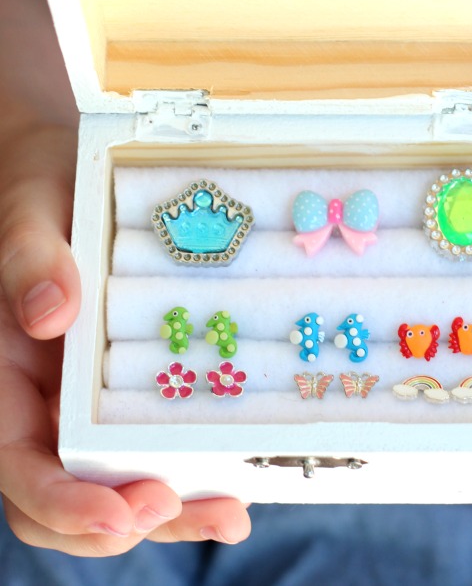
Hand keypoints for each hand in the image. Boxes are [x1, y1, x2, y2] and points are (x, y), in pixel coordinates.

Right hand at [0, 119, 250, 555]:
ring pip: (114, 481)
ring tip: (227, 515)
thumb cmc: (39, 185)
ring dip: (165, 510)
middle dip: (122, 521)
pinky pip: (150, 440)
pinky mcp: (126, 385)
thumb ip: (30, 259)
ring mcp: (85, 398)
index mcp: (5, 376)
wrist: (65, 169)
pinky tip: (231, 474)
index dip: (62, 502)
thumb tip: (52, 315)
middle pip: (69, 493)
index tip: (117, 513)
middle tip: (186, 510)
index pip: (19, 464)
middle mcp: (42, 400)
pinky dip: (185, 466)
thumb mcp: (30, 212)